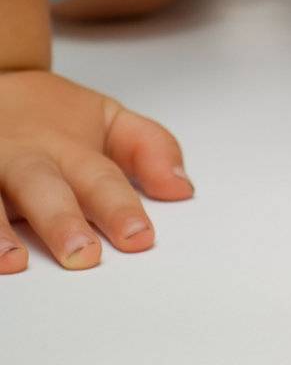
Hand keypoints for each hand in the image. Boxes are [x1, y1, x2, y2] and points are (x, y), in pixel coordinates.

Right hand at [0, 68, 193, 272]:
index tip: (140, 238)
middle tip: (83, 255)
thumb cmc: (55, 117)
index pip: (101, 179)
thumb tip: (183, 188)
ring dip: (2, 231)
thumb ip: (149, 148)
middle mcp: (29, 158)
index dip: (120, 208)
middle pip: (47, 189)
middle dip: (64, 221)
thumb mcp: (109, 120)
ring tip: (14, 262)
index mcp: (72, 149)